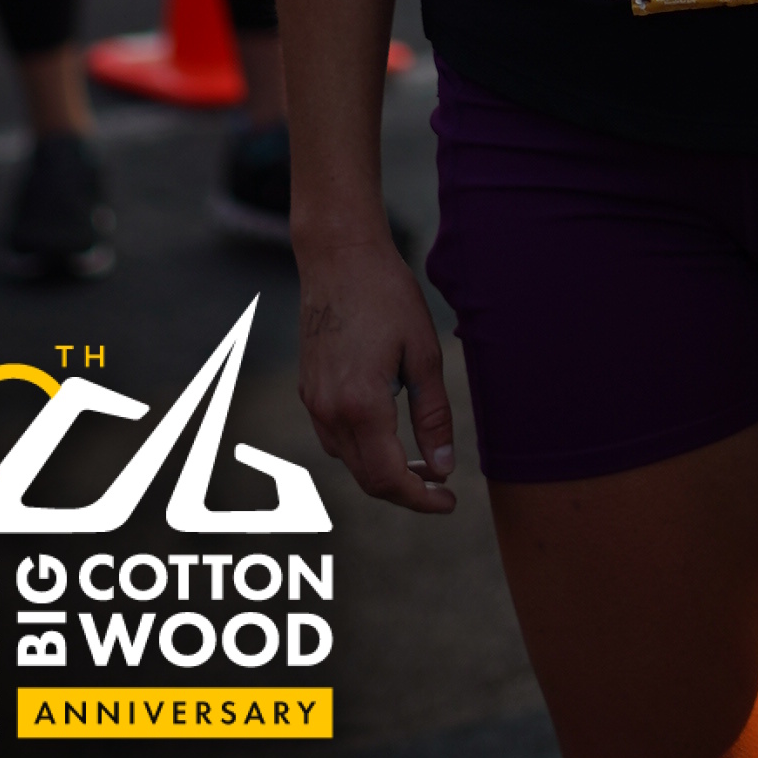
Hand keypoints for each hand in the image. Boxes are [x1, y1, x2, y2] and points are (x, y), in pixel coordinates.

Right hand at [295, 236, 456, 515]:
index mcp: (362, 405)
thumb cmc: (387, 296)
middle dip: (405, 491)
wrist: (338, 256)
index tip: (449, 501)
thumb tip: (444, 468)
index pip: (390, 478)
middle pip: (367, 478)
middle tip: (441, 487)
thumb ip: (433, 415)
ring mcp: (313, 402)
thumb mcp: (423, 354)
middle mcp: (329, 412)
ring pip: (349, 462)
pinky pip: (334, 438)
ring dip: (382, 472)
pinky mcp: (308, 390)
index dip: (422, 499)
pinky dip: (362, 449)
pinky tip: (388, 432)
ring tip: (421, 461)